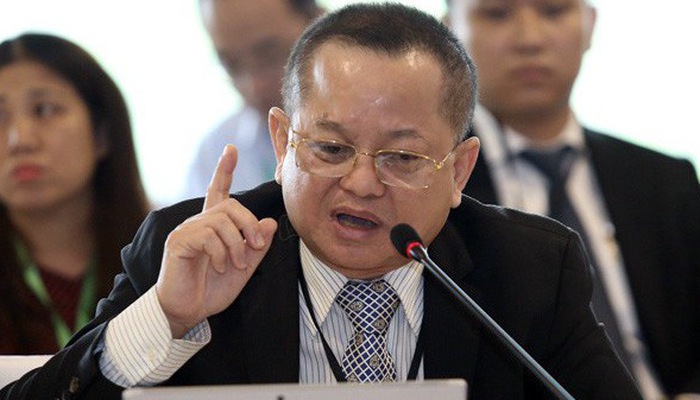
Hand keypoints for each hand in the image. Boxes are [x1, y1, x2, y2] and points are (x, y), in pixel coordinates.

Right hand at [155, 145, 277, 337]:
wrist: (186, 312)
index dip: (225, 170)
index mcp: (213, 227)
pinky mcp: (178, 242)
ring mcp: (186, 231)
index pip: (219, 192)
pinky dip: (220, 253)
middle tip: (257, 245)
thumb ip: (257, 247)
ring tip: (237, 264)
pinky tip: (219, 267)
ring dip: (237, 244)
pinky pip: (208, 236)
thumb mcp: (244, 268)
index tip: (232, 149)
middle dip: (249, 224)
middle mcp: (198, 223)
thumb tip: (271, 223)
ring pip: (221, 221)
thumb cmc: (211, 290)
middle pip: (230, 206)